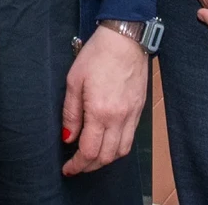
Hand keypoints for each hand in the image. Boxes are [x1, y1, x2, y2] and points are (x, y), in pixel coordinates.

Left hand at [61, 25, 148, 175]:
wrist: (125, 39)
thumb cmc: (97, 55)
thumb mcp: (74, 81)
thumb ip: (71, 113)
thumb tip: (68, 138)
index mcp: (100, 112)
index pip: (89, 151)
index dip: (77, 164)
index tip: (68, 169)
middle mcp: (119, 118)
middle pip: (106, 157)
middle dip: (89, 166)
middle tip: (77, 166)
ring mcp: (132, 115)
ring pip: (121, 151)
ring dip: (105, 160)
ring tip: (91, 157)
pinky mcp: (140, 109)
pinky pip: (130, 138)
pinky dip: (118, 147)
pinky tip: (107, 142)